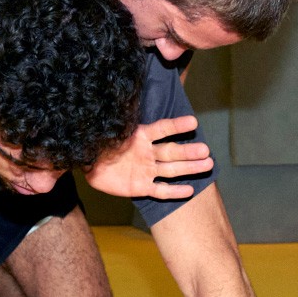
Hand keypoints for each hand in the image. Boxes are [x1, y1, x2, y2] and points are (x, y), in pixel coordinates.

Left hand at [84, 115, 212, 199]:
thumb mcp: (108, 131)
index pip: (162, 129)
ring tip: (208, 164)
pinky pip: (160, 190)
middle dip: (188, 152)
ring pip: (171, 170)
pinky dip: (174, 192)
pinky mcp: (141, 187)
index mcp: (140, 136)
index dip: (176, 126)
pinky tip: (189, 190)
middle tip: (206, 150)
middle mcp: (147, 153)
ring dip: (189, 168)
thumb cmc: (99, 144)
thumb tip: (120, 104)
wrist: (89, 165)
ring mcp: (146, 170)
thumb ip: (118, 124)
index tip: (193, 122)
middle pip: (171, 151)